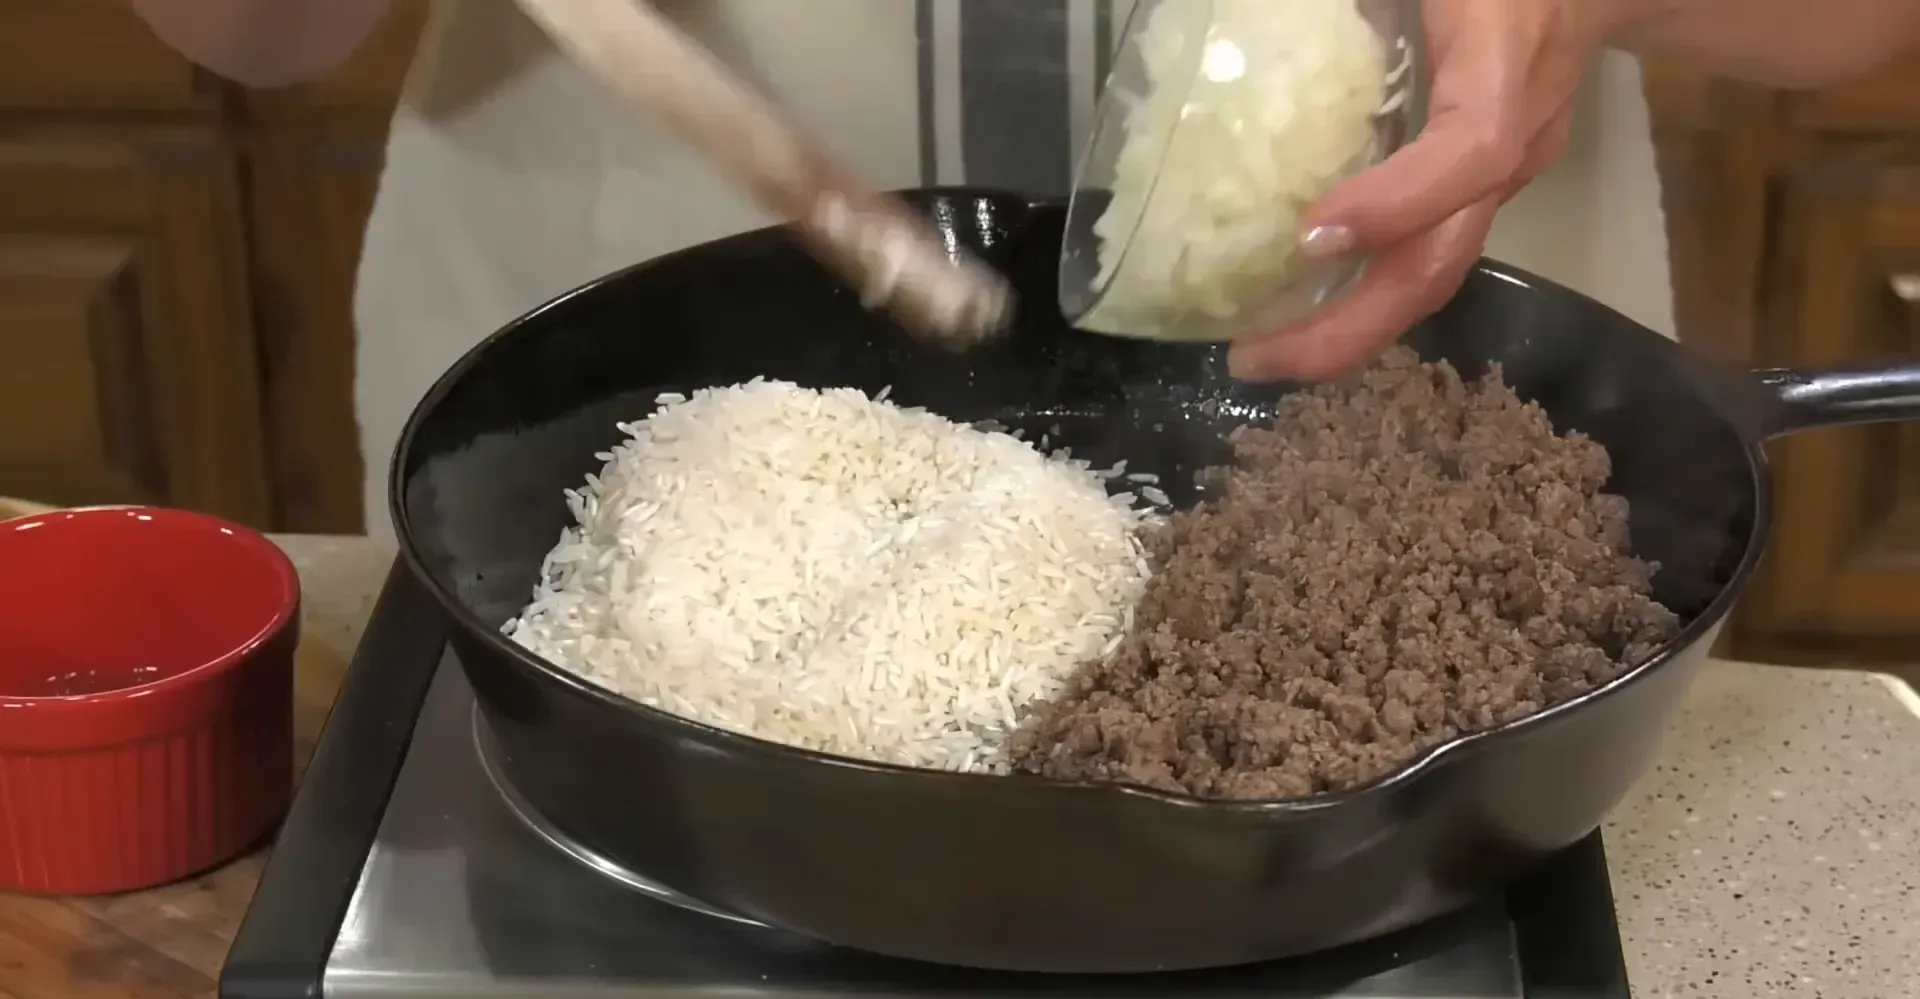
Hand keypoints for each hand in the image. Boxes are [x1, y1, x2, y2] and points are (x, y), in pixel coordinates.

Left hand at [1227, 0, 1620, 380]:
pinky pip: (1424, 251)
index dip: (1399, 201)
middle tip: (1254, 358)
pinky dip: (1362, 292)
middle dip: (1349, 326)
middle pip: (1444, 258)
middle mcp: (1514, 135)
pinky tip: (1296, 310)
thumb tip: (1244, 19)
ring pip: (1434, 270)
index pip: (1472, 150)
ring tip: (1262, 352)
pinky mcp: (1483, 188)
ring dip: (1349, 327)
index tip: (1311, 235)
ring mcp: (1506, 173)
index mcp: (1505, 60)